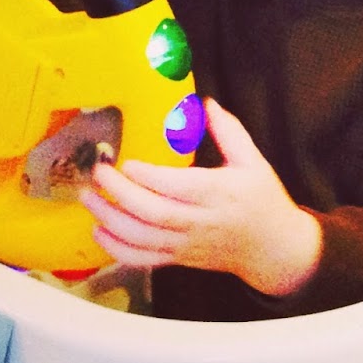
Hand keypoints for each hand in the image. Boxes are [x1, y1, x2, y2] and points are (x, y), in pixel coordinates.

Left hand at [79, 99, 322, 297]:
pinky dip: (117, 249)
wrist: (273, 250)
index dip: (150, 177)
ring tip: (89, 197)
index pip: (179, 188)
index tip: (128, 163)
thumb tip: (206, 103)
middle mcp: (201, 222)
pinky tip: (99, 231)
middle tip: (99, 173)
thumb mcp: (254, 162)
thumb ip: (230, 132)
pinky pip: (143, 260)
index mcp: (220, 194)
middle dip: (121, 194)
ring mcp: (187, 244)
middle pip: (154, 214)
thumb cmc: (263, 201)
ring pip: (143, 238)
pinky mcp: (178, 259)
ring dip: (110, 220)